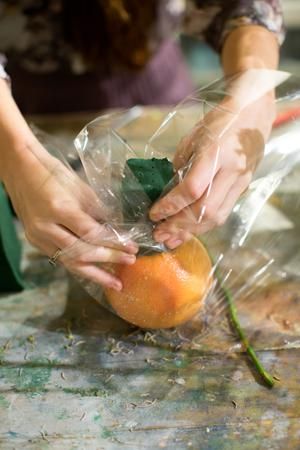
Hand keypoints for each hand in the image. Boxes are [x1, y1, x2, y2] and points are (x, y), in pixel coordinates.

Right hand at [3, 141, 136, 289]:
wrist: (21, 171)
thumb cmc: (54, 174)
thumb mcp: (81, 189)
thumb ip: (99, 212)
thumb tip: (119, 231)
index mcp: (60, 209)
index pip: (92, 234)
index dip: (114, 244)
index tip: (132, 248)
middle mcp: (46, 227)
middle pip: (83, 252)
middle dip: (109, 259)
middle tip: (130, 262)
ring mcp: (38, 237)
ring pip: (70, 262)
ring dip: (95, 274)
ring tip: (114, 283)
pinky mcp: (35, 242)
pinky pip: (61, 259)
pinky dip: (79, 266)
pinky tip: (94, 272)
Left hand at [150, 94, 274, 247]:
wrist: (253, 114)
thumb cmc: (219, 122)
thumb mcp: (193, 139)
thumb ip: (181, 167)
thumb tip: (169, 194)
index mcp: (215, 154)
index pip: (191, 189)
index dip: (171, 205)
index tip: (154, 214)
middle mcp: (231, 171)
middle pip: (205, 210)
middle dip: (179, 225)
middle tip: (159, 233)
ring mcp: (240, 181)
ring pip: (216, 217)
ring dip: (191, 231)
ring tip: (171, 238)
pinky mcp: (244, 188)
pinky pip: (223, 213)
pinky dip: (203, 225)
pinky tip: (189, 230)